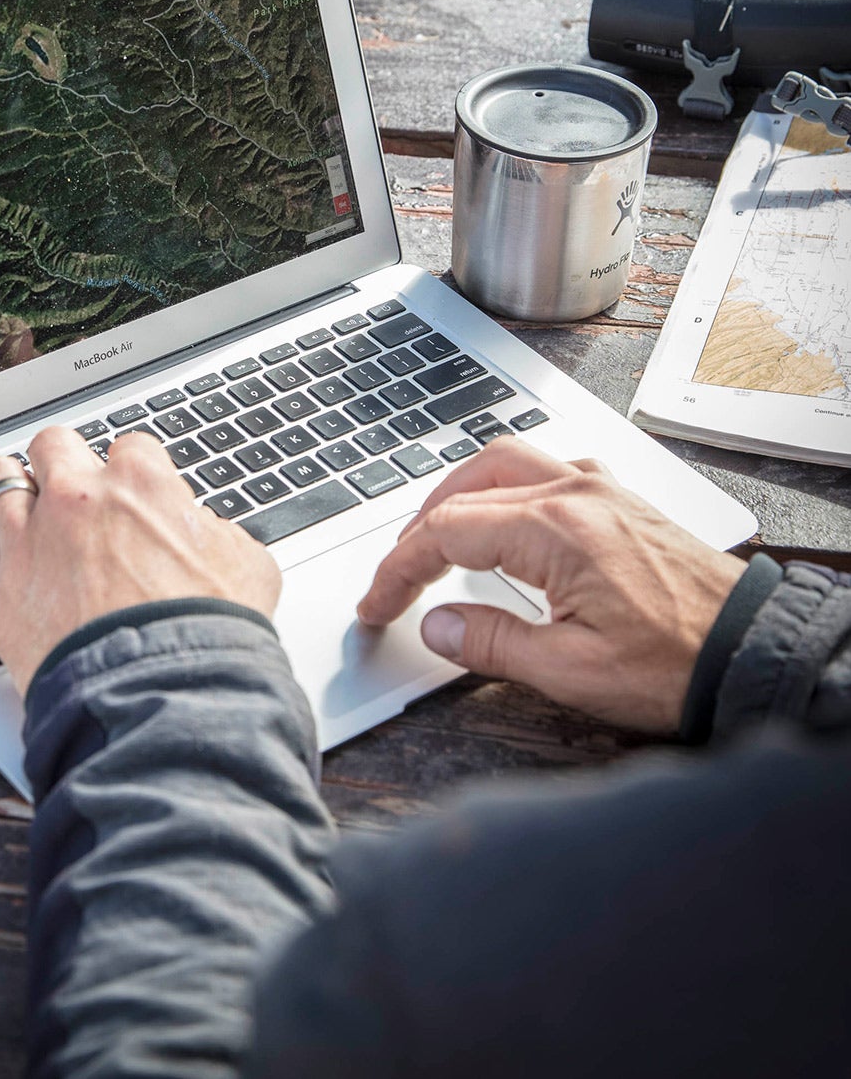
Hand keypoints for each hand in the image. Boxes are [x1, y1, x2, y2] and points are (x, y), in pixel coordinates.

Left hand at [0, 426, 281, 696]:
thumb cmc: (206, 636)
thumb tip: (206, 535)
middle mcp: (77, 499)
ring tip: (17, 500)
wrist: (158, 696)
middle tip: (71, 487)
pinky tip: (4, 566)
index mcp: (140, 484)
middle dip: (63, 462)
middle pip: (54, 445)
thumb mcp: (248, 569)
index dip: (133, 472)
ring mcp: (30, 539)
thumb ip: (218, 536)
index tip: (133, 493)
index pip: (130, 447)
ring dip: (8, 488)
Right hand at [356, 440, 746, 732]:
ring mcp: (600, 490)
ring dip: (457, 496)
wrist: (756, 653)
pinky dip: (504, 488)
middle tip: (396, 579)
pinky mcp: (619, 500)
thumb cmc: (679, 662)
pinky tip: (503, 521)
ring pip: (502, 463)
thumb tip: (435, 624)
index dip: (398, 569)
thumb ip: (489, 642)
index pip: (445, 531)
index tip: (377, 604)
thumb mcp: (570, 670)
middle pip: (465, 487)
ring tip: (433, 539)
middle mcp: (575, 493)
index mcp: (555, 529)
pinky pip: (544, 469)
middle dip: (418, 531)